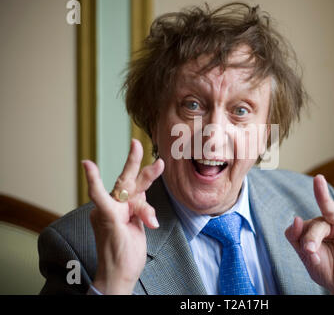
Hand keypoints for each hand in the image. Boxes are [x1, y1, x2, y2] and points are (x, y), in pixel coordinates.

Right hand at [82, 139, 163, 293]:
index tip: (148, 158)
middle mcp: (112, 207)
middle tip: (137, 142)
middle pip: (126, 180)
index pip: (133, 189)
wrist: (117, 277)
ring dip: (146, 175)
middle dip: (134, 161)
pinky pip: (99, 196)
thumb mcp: (139, 229)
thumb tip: (146, 205)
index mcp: (120, 209)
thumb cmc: (126, 255)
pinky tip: (87, 165)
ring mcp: (108, 211)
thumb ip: (141, 212)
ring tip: (160, 165)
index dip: (141, 174)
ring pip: (126, 186)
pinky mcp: (106, 216)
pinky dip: (93, 181)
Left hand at [285, 174, 333, 294]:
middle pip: (313, 223)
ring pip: (327, 213)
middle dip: (310, 235)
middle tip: (309, 249)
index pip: (297, 229)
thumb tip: (296, 217)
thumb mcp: (305, 256)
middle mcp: (322, 223)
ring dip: (322, 196)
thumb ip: (296, 237)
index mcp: (308, 230)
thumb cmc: (324, 268)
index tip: (309, 255)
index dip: (300, 241)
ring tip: (318, 180)